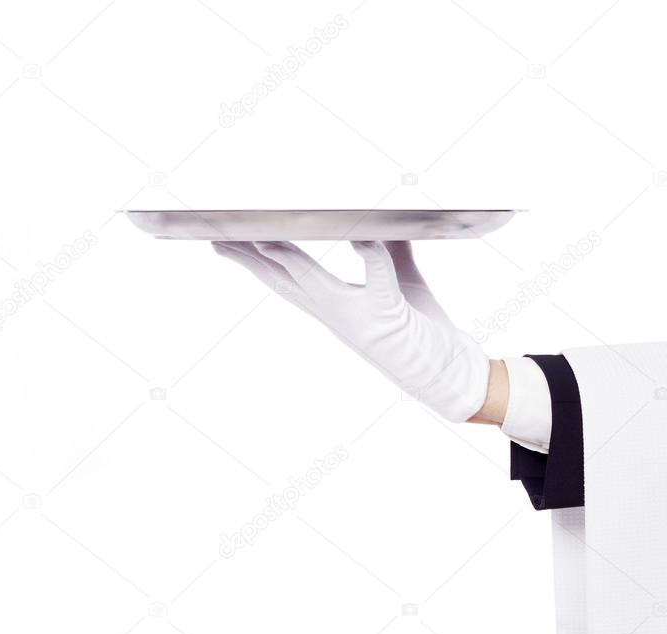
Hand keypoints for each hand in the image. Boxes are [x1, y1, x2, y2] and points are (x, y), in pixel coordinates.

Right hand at [212, 240, 491, 422]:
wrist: (449, 375)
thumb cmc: (423, 331)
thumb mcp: (401, 283)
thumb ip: (388, 252)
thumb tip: (377, 225)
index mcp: (334, 306)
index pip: (285, 280)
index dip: (253, 261)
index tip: (223, 242)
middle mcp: (338, 313)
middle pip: (283, 281)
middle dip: (248, 258)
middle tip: (217, 238)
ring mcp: (359, 317)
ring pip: (313, 282)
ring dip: (288, 258)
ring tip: (262, 235)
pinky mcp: (388, 316)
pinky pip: (379, 281)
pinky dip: (372, 258)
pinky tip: (361, 238)